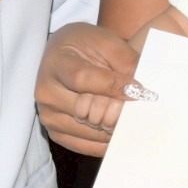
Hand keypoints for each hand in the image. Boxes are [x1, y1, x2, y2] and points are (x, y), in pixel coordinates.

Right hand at [38, 23, 142, 154]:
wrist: (64, 54)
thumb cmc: (86, 45)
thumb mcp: (106, 41)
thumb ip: (125, 61)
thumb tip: (141, 91)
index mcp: (57, 63)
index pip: (83, 79)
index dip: (114, 86)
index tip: (138, 89)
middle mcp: (46, 92)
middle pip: (86, 110)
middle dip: (115, 110)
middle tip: (133, 107)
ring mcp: (48, 115)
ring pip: (88, 131)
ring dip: (112, 127)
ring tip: (126, 115)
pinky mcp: (55, 132)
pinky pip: (84, 146)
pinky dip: (104, 142)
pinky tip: (118, 131)